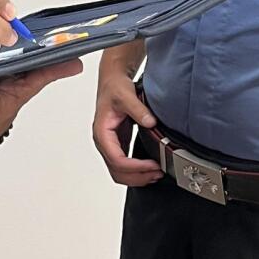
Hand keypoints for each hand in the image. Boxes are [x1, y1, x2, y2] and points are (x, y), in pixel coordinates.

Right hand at [93, 57, 161, 186]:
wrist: (112, 81)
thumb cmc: (114, 88)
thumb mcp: (126, 95)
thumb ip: (138, 109)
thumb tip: (149, 121)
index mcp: (102, 133)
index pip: (116, 159)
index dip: (135, 166)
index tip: (152, 165)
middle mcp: (104, 142)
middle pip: (117, 171)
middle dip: (137, 176)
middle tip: (156, 173)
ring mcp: (111, 145)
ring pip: (119, 172)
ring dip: (137, 177)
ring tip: (155, 174)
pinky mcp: (119, 144)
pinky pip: (124, 165)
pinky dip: (136, 171)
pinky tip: (150, 169)